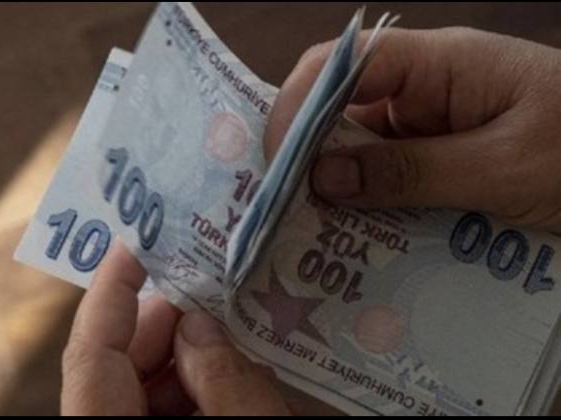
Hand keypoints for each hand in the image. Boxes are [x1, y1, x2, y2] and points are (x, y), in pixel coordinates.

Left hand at [61, 241, 290, 415]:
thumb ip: (224, 381)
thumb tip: (199, 323)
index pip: (90, 350)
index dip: (111, 287)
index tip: (139, 240)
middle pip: (117, 364)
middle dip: (168, 325)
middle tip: (215, 295)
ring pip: (140, 390)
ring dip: (189, 362)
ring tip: (240, 340)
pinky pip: (156, 414)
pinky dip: (194, 395)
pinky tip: (236, 387)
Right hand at [265, 27, 560, 232]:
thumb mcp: (505, 167)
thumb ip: (412, 171)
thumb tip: (321, 177)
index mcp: (442, 64)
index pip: (346, 64)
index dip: (298, 105)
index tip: (275, 165)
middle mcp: (426, 89)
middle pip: (341, 110)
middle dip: (306, 159)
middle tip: (280, 215)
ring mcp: (432, 127)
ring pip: (359, 151)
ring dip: (334, 192)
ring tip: (306, 239)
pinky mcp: (440, 162)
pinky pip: (387, 179)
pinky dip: (366, 209)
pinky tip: (352, 243)